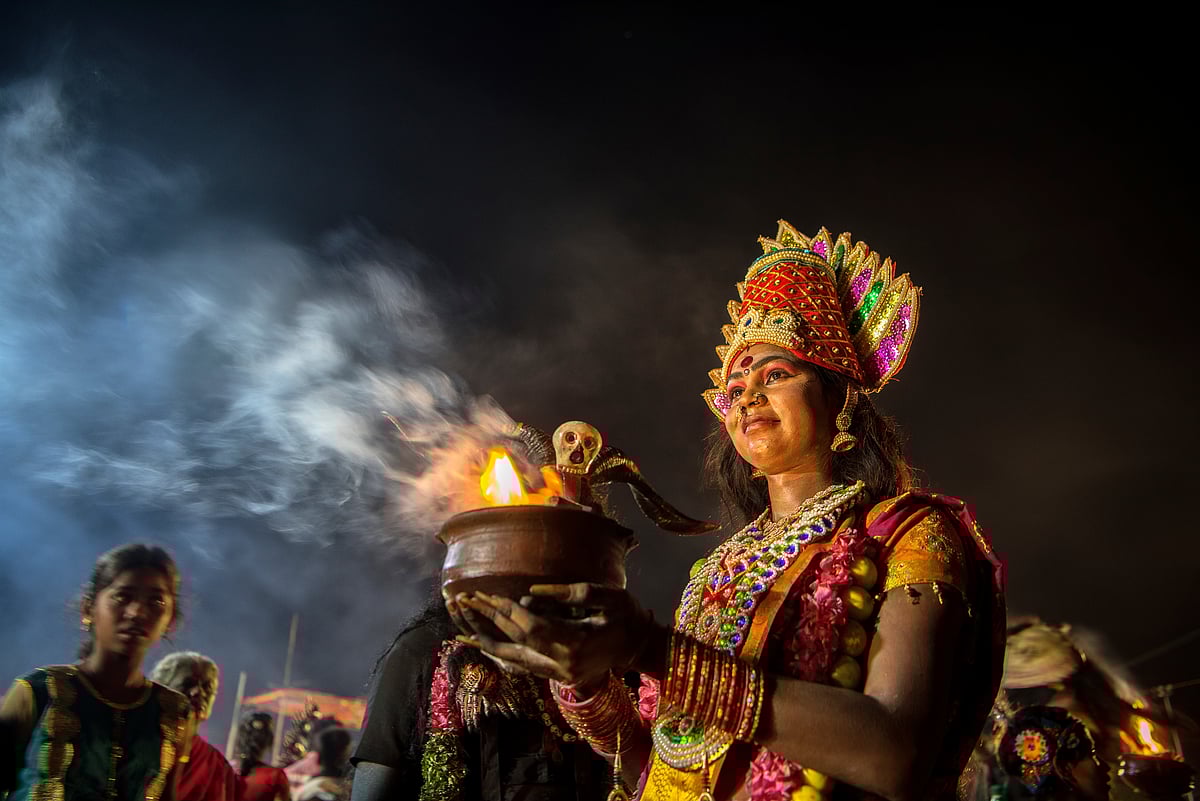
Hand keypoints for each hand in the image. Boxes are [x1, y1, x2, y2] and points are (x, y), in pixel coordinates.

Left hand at [447, 583, 652, 688]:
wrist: (641, 646)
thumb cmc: (627, 615)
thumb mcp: (606, 596)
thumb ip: (570, 593)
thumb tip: (531, 595)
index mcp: (575, 644)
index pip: (530, 627)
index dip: (505, 610)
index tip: (483, 594)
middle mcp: (562, 665)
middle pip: (516, 644)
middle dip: (488, 621)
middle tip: (463, 601)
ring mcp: (559, 676)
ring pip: (514, 661)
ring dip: (488, 642)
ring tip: (461, 628)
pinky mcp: (557, 678)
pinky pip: (523, 666)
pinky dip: (502, 654)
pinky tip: (484, 645)